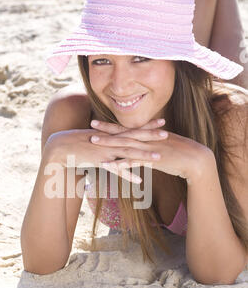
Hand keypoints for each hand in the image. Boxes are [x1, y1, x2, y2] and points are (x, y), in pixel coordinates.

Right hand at [43, 118, 168, 183]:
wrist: (60, 148)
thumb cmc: (76, 144)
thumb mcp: (94, 139)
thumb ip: (106, 140)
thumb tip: (114, 139)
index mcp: (110, 135)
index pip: (132, 129)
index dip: (147, 126)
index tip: (162, 123)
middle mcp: (110, 141)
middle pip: (134, 138)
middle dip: (151, 136)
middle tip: (167, 134)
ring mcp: (105, 151)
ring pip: (128, 153)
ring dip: (143, 155)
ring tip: (158, 158)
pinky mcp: (100, 162)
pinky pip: (116, 170)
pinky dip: (127, 175)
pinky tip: (139, 180)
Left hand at [89, 119, 214, 183]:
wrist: (196, 159)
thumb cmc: (183, 154)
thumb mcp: (165, 145)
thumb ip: (154, 144)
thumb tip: (145, 145)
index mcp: (149, 135)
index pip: (127, 128)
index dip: (113, 125)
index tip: (100, 121)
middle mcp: (147, 139)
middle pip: (123, 133)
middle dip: (106, 129)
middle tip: (91, 124)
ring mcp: (149, 149)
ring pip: (125, 144)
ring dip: (109, 143)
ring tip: (94, 141)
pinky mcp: (152, 160)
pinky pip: (134, 162)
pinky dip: (121, 163)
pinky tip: (109, 165)